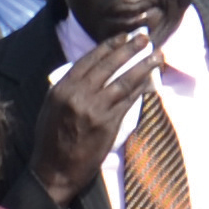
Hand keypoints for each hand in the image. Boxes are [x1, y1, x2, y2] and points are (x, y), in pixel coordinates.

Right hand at [35, 28, 161, 208]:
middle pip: (109, 65)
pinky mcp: (108, 124)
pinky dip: (141, 89)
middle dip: (129, 49)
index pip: (88, 60)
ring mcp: (94, 109)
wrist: (54, 171)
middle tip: (144, 37)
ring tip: (157, 55)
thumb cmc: (51, 141)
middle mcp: (77, 95)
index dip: (108, 46)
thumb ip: (69, 89)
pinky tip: (151, 81)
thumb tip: (91, 74)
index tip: (122, 37)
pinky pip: (129, 101)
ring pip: (124, 81)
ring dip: (143, 66)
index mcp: (61, 89)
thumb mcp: (52, 109)